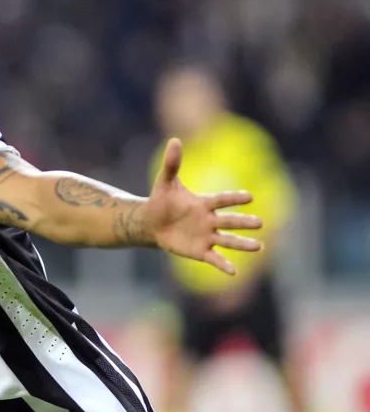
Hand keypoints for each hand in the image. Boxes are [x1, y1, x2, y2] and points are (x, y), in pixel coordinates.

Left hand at [145, 138, 263, 274]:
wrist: (151, 223)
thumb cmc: (161, 201)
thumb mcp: (165, 182)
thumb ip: (172, 164)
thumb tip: (174, 140)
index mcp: (204, 203)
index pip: (221, 200)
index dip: (234, 199)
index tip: (250, 197)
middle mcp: (210, 220)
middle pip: (229, 221)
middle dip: (243, 222)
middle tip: (260, 223)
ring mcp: (206, 236)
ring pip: (227, 241)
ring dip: (242, 244)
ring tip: (258, 246)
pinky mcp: (200, 251)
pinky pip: (214, 258)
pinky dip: (223, 265)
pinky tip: (234, 271)